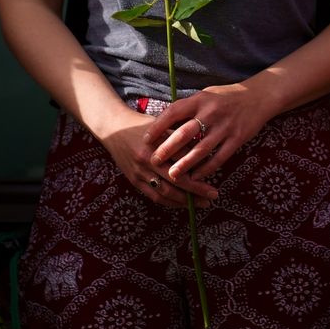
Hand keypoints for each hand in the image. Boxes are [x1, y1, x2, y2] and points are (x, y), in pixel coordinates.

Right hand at [91, 105, 213, 207]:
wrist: (114, 128)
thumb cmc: (143, 124)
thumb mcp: (162, 125)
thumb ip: (180, 138)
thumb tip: (204, 150)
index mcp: (156, 144)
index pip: (182, 160)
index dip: (199, 169)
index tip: (214, 174)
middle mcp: (146, 160)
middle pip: (175, 179)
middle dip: (196, 190)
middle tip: (213, 195)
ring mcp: (139, 172)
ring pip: (164, 192)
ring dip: (184, 200)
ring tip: (201, 203)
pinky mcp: (133, 180)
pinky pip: (153, 195)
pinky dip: (169, 202)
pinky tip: (182, 204)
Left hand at [149, 82, 280, 191]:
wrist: (258, 96)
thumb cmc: (225, 96)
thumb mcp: (205, 95)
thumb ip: (188, 108)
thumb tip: (162, 122)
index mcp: (200, 99)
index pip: (174, 112)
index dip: (159, 126)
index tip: (146, 138)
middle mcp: (212, 112)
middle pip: (185, 133)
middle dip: (168, 148)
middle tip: (154, 161)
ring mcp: (225, 127)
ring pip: (202, 149)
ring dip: (185, 164)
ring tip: (172, 175)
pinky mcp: (237, 138)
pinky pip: (220, 157)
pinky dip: (207, 168)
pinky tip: (196, 176)